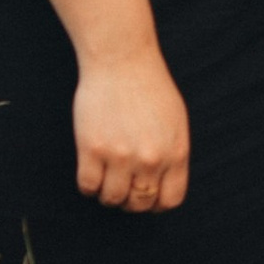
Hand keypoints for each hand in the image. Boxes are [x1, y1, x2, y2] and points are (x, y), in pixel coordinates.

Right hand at [73, 49, 190, 212]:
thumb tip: (162, 184)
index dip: (154, 203)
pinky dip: (88, 185)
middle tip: (121, 186)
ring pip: (112, 199)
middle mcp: (151, 159)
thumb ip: (172, 154)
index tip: (144, 195)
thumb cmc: (148, 87)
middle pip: (139, 203)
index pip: (169, 200)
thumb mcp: (175, 122)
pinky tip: (91, 170)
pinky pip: (88, 186)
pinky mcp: (93, 149)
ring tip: (105, 177)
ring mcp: (122, 156)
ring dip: (107, 194)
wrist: (121, 60)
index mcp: (175, 153)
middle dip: (129, 200)